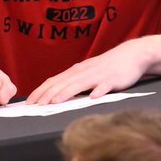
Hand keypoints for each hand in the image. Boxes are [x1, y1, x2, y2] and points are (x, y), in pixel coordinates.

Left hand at [27, 41, 150, 104]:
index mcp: (76, 71)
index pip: (54, 81)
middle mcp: (84, 72)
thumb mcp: (87, 73)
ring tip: (55, 102)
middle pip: (63, 83)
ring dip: (66, 92)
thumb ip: (74, 83)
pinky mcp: (113, 79)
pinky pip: (105, 85)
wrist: (131, 55)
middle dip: (48, 94)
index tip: (29, 102)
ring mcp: (98, 75)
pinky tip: (93, 97)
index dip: (41, 91)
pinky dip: (98, 91)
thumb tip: (56, 95)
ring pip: (79, 84)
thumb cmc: (107, 67)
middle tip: (36, 105)